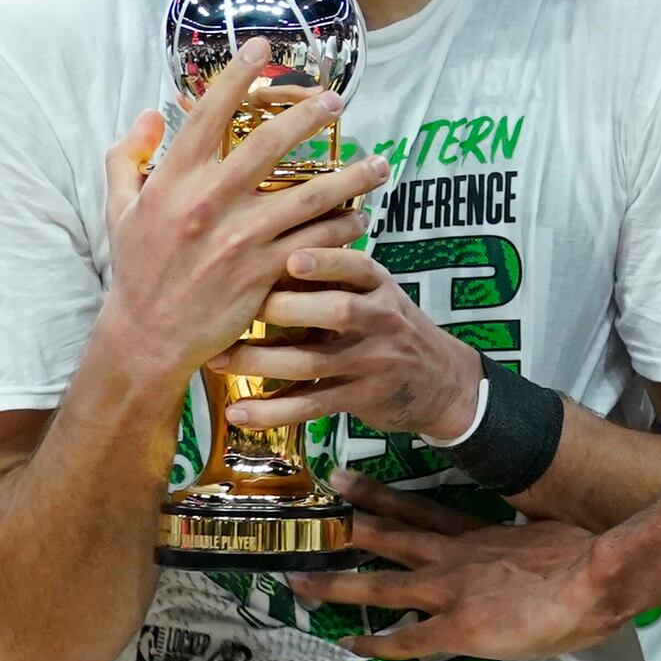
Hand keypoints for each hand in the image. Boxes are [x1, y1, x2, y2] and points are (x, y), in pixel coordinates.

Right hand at [98, 39, 390, 385]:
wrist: (147, 336)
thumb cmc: (137, 268)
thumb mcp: (120, 208)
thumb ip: (128, 156)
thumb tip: (149, 114)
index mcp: (173, 180)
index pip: (208, 115)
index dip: (237, 76)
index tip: (263, 47)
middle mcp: (208, 202)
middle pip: (269, 145)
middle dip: (309, 116)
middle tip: (336, 100)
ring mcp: (239, 237)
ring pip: (308, 196)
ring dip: (349, 176)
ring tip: (378, 163)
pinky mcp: (263, 271)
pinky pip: (315, 241)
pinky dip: (343, 227)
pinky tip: (361, 217)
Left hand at [210, 246, 484, 441]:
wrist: (441, 380)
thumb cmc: (389, 326)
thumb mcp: (376, 293)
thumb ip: (334, 276)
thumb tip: (268, 248)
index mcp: (380, 286)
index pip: (357, 266)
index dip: (327, 261)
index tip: (292, 255)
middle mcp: (380, 320)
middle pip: (337, 311)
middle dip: (289, 309)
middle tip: (244, 307)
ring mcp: (372, 362)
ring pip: (314, 362)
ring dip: (262, 362)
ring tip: (220, 360)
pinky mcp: (360, 399)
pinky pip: (312, 405)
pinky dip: (273, 411)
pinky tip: (239, 412)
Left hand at [287, 475, 627, 660]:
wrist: (594, 577)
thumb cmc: (584, 555)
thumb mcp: (547, 532)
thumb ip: (526, 537)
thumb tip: (526, 542)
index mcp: (478, 533)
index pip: (420, 512)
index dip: (382, 498)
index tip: (350, 483)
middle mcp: (453, 554)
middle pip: (389, 536)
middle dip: (348, 525)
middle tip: (313, 511)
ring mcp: (450, 591)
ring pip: (381, 584)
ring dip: (338, 581)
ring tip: (300, 577)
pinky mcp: (456, 628)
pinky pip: (404, 640)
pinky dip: (373, 642)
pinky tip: (346, 644)